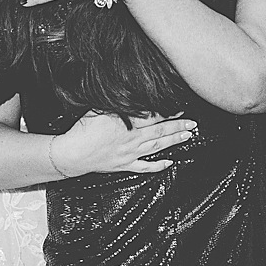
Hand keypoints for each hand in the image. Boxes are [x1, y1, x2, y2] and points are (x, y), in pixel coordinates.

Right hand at [52, 112, 194, 176]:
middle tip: (193, 124)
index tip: (181, 107)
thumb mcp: (101, 109)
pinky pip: (145, 167)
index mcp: (128, 124)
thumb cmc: (83, 129)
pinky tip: (169, 163)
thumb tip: (134, 98)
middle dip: (179, 126)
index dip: (169, 111)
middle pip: (161, 131)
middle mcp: (133, 139)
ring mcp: (130, 153)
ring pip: (158, 147)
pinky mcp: (124, 165)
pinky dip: (158, 165)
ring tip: (188, 136)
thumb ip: (120, 104)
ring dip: (174, 141)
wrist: (72, 153)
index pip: (154, 116)